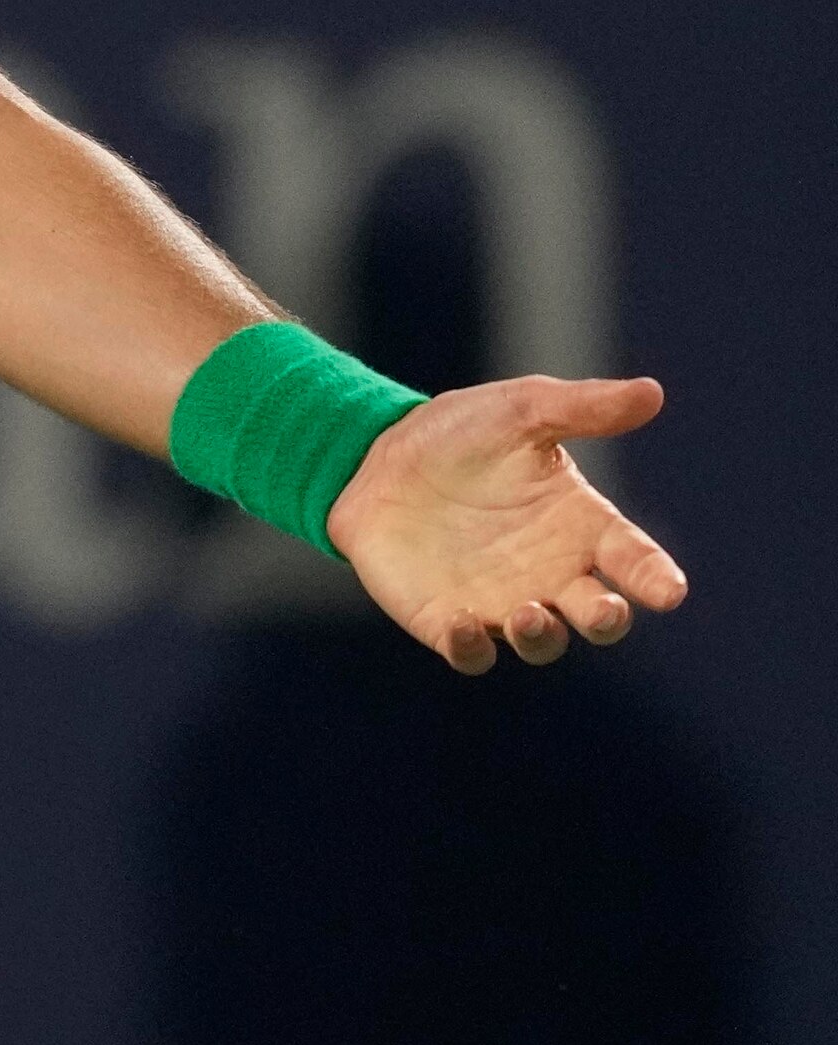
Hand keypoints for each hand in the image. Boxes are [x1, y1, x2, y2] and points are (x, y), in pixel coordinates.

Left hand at [328, 376, 690, 674]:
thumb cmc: (461, 434)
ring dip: (542, 636)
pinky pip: (469, 652)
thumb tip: (652, 392)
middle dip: (607, 619)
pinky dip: (471, 647)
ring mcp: (500, 603)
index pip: (634, 559)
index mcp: (581, 526)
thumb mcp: (521, 410)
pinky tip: (461, 624)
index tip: (669, 591)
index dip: (655, 578)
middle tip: (603, 609)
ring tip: (529, 613)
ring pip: (540, 642)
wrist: (376, 456)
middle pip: (598, 616)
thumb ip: (583, 408)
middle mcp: (552, 574)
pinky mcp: (446, 621)